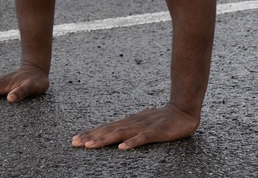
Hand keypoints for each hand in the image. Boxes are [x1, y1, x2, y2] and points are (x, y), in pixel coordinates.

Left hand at [71, 104, 199, 149]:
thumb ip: (129, 128)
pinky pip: (142, 138)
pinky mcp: (156, 132)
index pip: (106, 127)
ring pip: (121, 133)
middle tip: (74, 143)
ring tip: (90, 145)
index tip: (74, 139)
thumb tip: (114, 136)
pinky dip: (132, 142)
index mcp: (129, 121)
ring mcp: (144, 127)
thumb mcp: (142, 122)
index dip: (90, 133)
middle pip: (109, 130)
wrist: (183, 109)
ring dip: (105, 139)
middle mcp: (133, 123)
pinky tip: (122, 148)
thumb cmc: (162, 118)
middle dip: (90, 136)